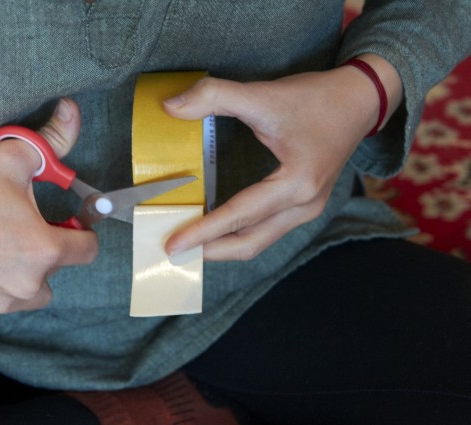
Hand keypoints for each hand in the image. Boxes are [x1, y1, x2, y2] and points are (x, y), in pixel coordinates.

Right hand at [0, 98, 98, 313]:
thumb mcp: (12, 156)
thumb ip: (53, 140)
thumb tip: (73, 112)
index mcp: (44, 250)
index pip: (89, 249)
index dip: (82, 229)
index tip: (67, 219)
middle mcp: (27, 284)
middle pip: (61, 268)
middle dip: (52, 247)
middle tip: (27, 223)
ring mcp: (1, 301)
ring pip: (36, 289)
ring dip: (31, 270)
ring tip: (8, 243)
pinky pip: (6, 298)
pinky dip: (3, 281)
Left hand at [164, 55, 401, 260]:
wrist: (359, 100)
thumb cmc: (315, 98)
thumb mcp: (263, 94)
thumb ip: (215, 96)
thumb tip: (170, 107)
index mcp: (297, 183)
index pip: (239, 215)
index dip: (202, 231)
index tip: (172, 245)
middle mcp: (305, 205)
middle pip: (249, 242)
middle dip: (210, 250)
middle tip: (174, 251)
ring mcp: (307, 210)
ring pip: (258, 240)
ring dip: (223, 245)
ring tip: (190, 243)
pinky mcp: (304, 206)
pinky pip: (266, 230)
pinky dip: (238, 233)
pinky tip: (215, 227)